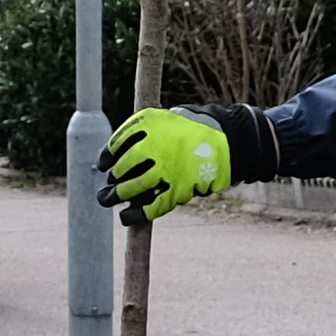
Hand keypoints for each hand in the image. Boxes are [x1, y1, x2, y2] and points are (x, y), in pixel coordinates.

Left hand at [101, 105, 240, 223]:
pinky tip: (126, 217)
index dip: (106, 156)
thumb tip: (121, 151)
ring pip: (132, 188)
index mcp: (149, 124)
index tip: (104, 163)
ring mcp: (166, 170)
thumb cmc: (198, 128)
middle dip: (112, 178)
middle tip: (108, 184)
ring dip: (118, 195)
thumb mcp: (169, 117)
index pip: (117, 143)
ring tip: (108, 199)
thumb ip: (146, 131)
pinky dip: (136, 215)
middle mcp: (154, 146)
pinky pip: (151, 207)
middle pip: (122, 167)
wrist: (231, 141)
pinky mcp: (178, 190)